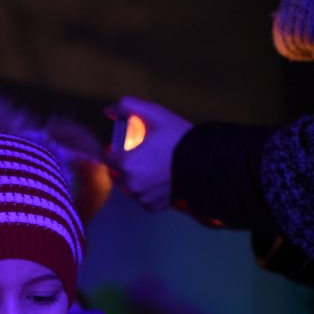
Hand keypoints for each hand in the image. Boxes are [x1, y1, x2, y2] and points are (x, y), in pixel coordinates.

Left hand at [104, 96, 193, 212]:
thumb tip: (108, 111)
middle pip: (118, 175)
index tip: (129, 147)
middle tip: (143, 156)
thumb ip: (127, 107)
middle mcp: (131, 185)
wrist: (204, 162)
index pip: (109, 159)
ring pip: (130, 188)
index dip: (116, 152)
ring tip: (152, 168)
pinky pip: (143, 199)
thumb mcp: (154, 113)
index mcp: (125, 164)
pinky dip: (148, 192)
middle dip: (125, 166)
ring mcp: (142, 198)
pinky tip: (159, 181)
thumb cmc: (177, 137)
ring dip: (135, 180)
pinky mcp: (154, 207)